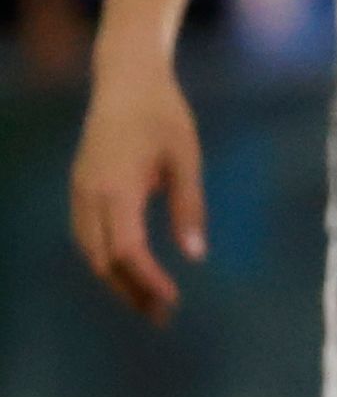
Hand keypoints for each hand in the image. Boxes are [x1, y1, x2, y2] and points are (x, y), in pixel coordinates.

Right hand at [68, 59, 205, 320]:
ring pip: (90, 251)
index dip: (147, 281)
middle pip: (103, 260)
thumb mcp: (186, 158)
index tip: (171, 301)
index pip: (127, 251)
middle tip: (162, 315)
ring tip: (149, 300)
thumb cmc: (164, 115)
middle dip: (131, 291)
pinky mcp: (81, 189)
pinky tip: (131, 269)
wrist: (126, 81)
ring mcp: (80, 192)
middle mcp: (90, 196)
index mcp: (117, 189)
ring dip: (117, 279)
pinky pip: (88, 236)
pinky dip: (107, 258)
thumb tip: (195, 254)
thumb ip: (188, 205)